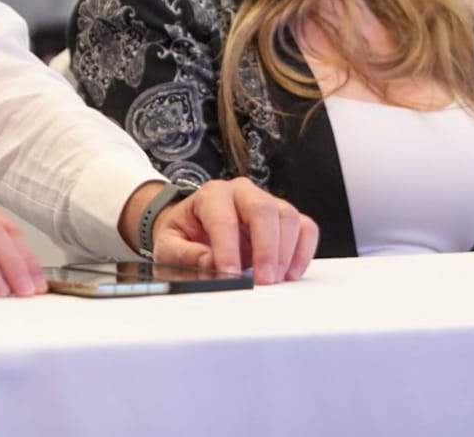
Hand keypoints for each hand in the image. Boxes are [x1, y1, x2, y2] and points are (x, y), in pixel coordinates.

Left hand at [149, 178, 317, 283]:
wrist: (191, 229)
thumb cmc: (182, 236)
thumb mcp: (168, 247)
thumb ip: (185, 255)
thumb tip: (212, 264)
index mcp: (211, 195)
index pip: (223, 219)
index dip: (228, 250)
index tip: (230, 276)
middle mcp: (241, 193)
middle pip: (263, 209)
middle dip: (265, 248)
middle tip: (262, 281)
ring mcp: (265, 202)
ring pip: (287, 217)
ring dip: (285, 252)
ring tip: (274, 280)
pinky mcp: (282, 218)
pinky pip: (305, 227)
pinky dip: (303, 250)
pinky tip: (290, 272)